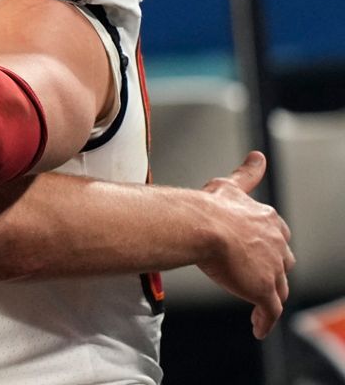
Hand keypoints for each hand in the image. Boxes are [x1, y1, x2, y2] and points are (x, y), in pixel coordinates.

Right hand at [195, 151, 294, 338]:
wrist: (202, 226)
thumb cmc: (210, 207)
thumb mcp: (230, 186)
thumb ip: (248, 173)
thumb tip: (258, 156)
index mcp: (268, 221)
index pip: (277, 237)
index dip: (268, 247)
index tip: (259, 253)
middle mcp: (276, 245)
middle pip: (282, 264)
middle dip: (273, 271)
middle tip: (257, 278)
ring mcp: (272, 269)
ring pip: (278, 288)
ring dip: (269, 297)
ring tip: (259, 307)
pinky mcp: (263, 290)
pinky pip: (269, 311)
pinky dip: (264, 321)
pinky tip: (258, 328)